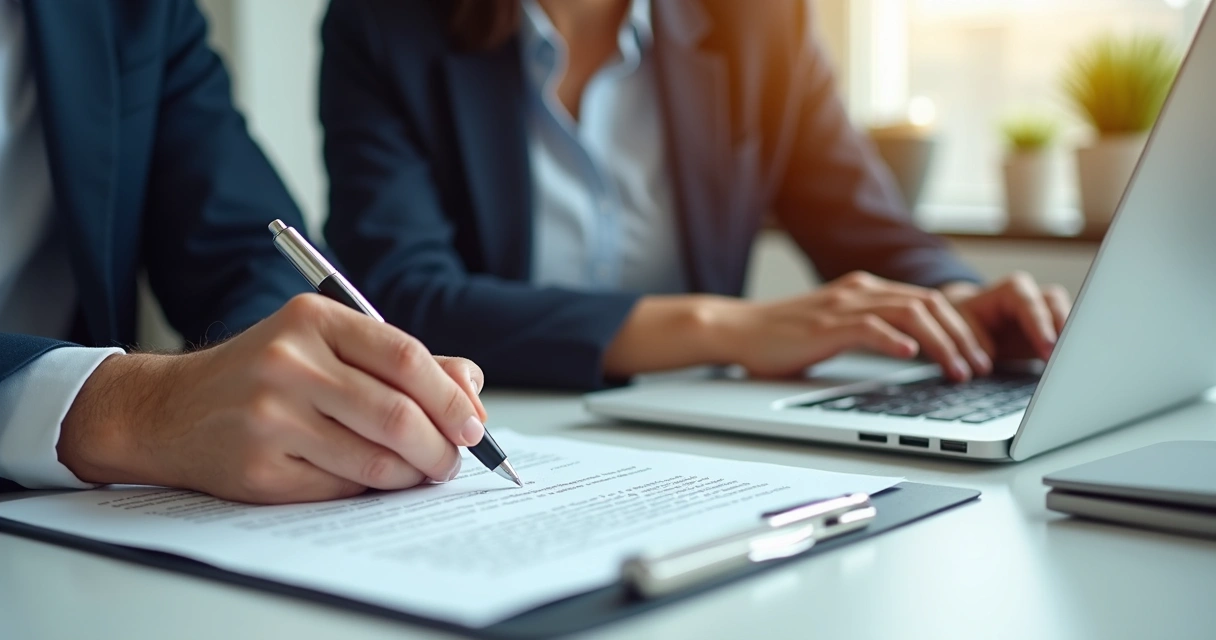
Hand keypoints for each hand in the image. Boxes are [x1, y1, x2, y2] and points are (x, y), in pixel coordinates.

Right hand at [58, 294, 488, 503]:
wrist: (170, 409)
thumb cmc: (265, 376)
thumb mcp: (327, 346)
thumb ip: (401, 362)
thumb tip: (471, 387)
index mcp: (313, 320)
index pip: (405, 358)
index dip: (451, 398)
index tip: (475, 425)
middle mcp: (289, 362)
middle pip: (397, 414)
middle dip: (441, 446)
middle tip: (453, 460)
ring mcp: (270, 416)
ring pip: (376, 459)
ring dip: (413, 474)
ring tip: (421, 472)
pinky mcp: (259, 467)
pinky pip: (342, 487)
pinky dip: (372, 489)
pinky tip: (373, 479)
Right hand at [715, 272, 993, 380]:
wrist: (737, 330)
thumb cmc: (783, 338)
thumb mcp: (837, 329)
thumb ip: (871, 331)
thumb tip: (913, 351)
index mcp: (867, 290)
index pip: (929, 302)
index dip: (962, 328)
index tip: (980, 356)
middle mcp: (860, 291)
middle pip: (929, 304)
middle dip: (964, 337)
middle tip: (983, 367)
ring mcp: (843, 305)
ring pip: (909, 314)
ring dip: (942, 343)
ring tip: (960, 369)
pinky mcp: (825, 324)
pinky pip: (869, 327)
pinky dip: (894, 340)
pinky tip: (911, 355)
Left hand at [941, 273, 1071, 361]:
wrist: (969, 325)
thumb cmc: (963, 320)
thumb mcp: (959, 325)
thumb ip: (971, 338)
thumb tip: (984, 362)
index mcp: (1011, 291)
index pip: (1029, 303)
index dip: (1040, 325)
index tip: (1048, 348)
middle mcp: (1034, 298)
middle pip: (1057, 306)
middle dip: (1064, 331)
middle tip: (1066, 357)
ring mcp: (1046, 315)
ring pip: (1069, 320)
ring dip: (1071, 341)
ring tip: (1072, 365)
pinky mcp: (1052, 334)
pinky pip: (1067, 339)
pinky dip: (1068, 353)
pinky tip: (1068, 371)